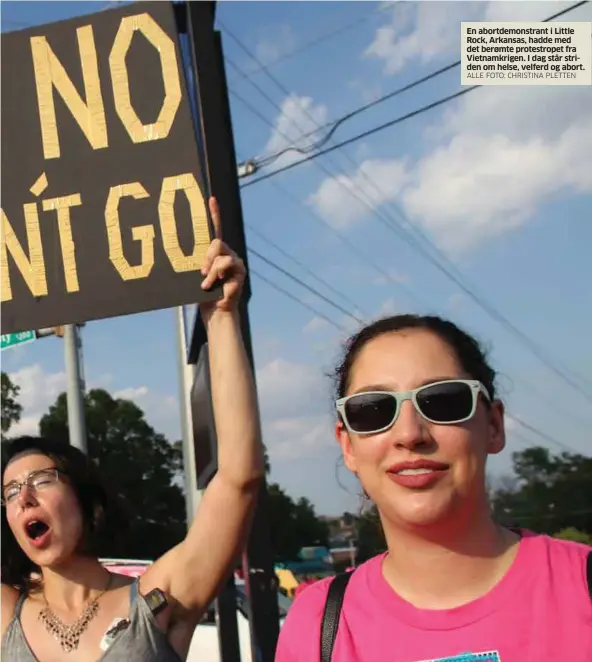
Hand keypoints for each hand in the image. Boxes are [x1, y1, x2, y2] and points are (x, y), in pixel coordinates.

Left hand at [200, 197, 245, 317]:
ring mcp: (235, 261)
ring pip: (221, 253)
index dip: (214, 213)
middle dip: (206, 256)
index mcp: (215, 252)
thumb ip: (192, 262)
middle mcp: (227, 253)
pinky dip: (216, 274)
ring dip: (210, 268)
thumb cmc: (201, 293)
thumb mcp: (193, 274)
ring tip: (205, 283)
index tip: (210, 199)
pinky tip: (212, 285)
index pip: (215, 228)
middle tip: (200, 271)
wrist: (214, 311)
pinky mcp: (240, 271)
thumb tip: (172, 253)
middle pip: (216, 241)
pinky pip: (226, 264)